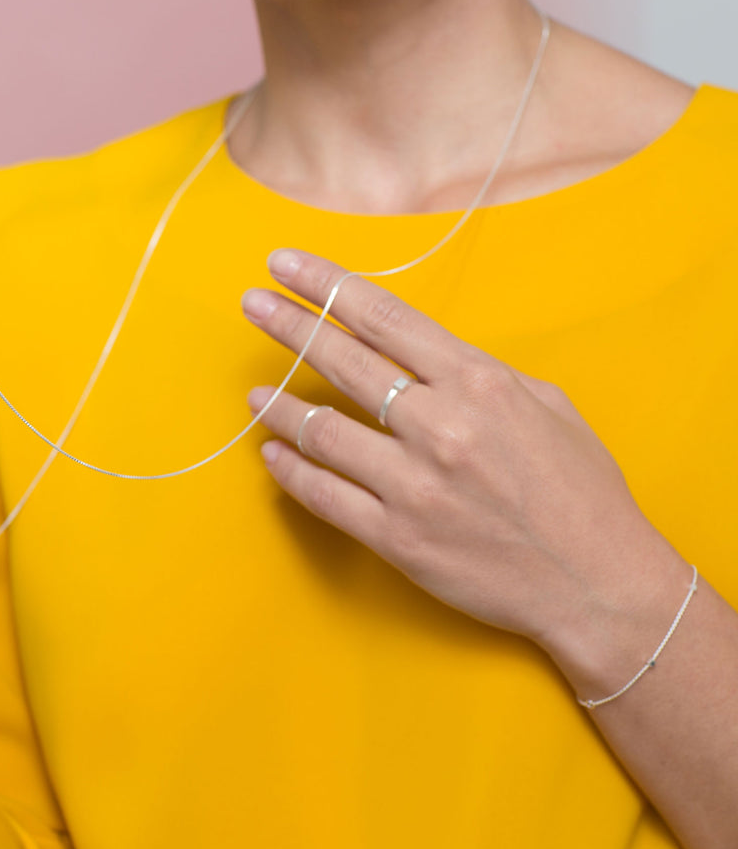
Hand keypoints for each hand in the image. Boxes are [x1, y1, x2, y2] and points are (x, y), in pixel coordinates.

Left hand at [241, 247, 687, 665]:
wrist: (597, 583)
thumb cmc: (579, 492)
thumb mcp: (547, 405)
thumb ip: (479, 375)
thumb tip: (424, 359)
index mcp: (478, 382)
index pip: (383, 316)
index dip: (326, 284)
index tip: (285, 265)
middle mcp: (439, 426)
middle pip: (343, 362)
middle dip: (290, 325)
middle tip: (251, 303)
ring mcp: (413, 485)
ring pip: (322, 432)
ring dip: (279, 406)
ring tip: (254, 393)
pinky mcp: (396, 537)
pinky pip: (324, 496)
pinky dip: (291, 472)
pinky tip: (272, 454)